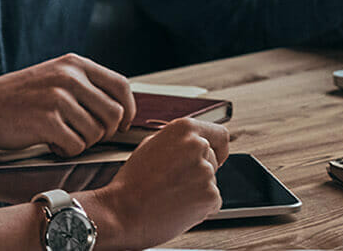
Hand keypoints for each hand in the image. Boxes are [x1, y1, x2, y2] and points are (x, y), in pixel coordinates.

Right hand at [0, 53, 135, 156]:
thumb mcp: (53, 76)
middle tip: (83, 135)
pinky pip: (77, 146)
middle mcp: (70, 77)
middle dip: (104, 132)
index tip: (123, 124)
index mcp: (74, 64)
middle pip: (114, 114)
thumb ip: (83, 85)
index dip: (129, 109)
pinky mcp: (48, 121)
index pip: (121, 85)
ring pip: (96, 133)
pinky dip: (66, 151)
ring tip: (60, 136)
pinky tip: (50, 143)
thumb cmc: (16, 97)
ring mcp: (59, 98)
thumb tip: (119, 109)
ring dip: (81, 142)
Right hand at [81, 118, 228, 250]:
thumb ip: (177, 141)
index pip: (220, 134)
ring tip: (171, 195)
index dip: (218, 148)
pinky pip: (213, 201)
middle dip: (199, 172)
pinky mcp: (210, 196)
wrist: (122, 213)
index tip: (216, 156)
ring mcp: (206, 171)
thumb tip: (195, 143)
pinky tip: (177, 207)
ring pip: (211, 182)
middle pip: (213, 160)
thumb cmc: (131, 183)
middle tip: (175, 183)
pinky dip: (200, 207)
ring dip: (197, 190)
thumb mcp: (150, 146)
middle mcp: (198, 146)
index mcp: (184, 129)